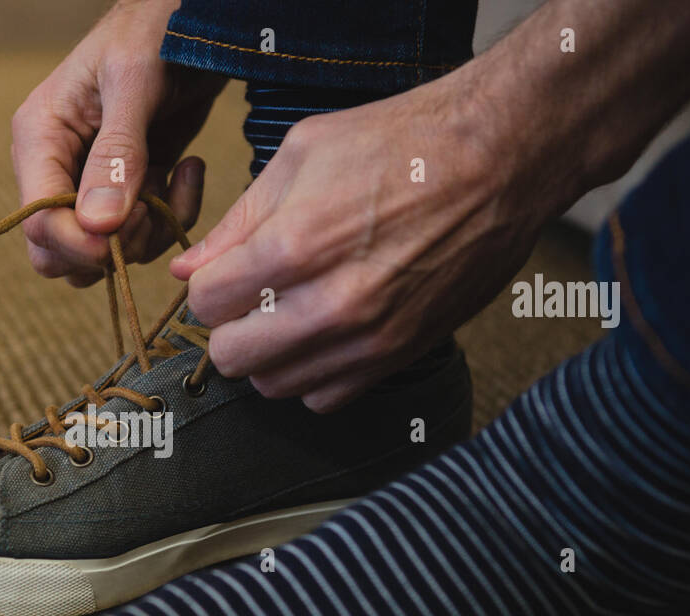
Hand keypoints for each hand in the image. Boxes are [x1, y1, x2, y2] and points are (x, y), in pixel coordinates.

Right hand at [11, 0, 224, 286]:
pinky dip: (172, 217)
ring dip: (147, 237)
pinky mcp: (132, 188)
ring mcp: (93, 183)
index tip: (120, 240)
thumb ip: (117, 155)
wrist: (195, 20)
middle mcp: (58, 167)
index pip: (37, 221)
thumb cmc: (155, 32)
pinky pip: (142, 235)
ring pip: (102, 253)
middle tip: (149, 212)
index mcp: (40, 138)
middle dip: (108, 249)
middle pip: (58, 252)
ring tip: (175, 183)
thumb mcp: (134, 85)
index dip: (77, 244)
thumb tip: (99, 226)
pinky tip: (189, 169)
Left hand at [171, 74, 547, 411]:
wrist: (501, 157)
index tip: (228, 272)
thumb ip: (238, 220)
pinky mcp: (398, 357)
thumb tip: (188, 268)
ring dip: (268, 355)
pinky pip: (324, 400)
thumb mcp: (303, 154)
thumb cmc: (402, 142)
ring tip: (289, 313)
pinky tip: (323, 336)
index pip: (206, 304)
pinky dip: (312, 376)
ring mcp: (367, 339)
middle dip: (230, 327)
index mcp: (295, 245)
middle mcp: (329, 304)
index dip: (208, 286)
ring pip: (274, 386)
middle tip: (252, 298)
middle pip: (231, 358)